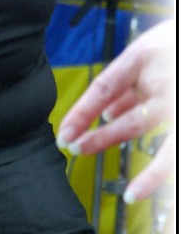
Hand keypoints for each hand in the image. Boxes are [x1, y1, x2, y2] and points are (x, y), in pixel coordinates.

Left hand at [57, 20, 174, 202]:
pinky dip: (154, 175)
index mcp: (146, 55)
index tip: (64, 133)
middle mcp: (160, 77)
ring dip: (112, 144)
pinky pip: (171, 153)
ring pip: (140, 128)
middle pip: (122, 114)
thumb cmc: (174, 42)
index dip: (82, 112)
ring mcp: (174, 98)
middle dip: (94, 135)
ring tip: (90, 159)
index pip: (105, 88)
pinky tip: (138, 191)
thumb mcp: (153, 50)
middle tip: (69, 147)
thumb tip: (108, 113)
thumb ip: (131, 84)